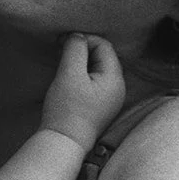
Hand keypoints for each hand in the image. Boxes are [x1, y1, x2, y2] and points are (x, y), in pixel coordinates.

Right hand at [40, 33, 125, 150]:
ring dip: (80, 62)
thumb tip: (76, 36)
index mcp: (115, 79)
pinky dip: (81, 74)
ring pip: (97, 69)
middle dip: (82, 50)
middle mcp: (118, 88)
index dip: (83, 39)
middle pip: (103, 56)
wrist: (63, 143)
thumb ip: (75, 49)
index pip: (104, 45)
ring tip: (62, 64)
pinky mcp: (100, 106)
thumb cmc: (67, 109)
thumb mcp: (69, 74)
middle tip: (60, 51)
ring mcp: (110, 99)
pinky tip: (67, 78)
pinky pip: (93, 81)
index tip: (62, 43)